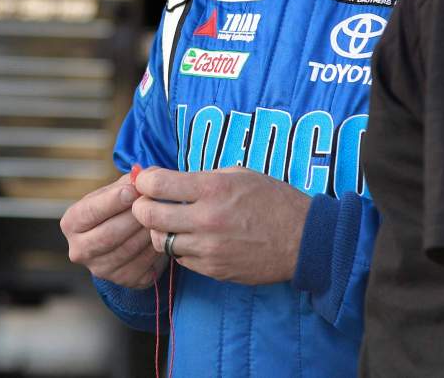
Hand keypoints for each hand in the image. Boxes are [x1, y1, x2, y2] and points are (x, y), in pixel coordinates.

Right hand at [60, 173, 166, 288]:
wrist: (125, 235)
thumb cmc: (119, 206)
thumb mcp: (117, 189)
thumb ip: (128, 182)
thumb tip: (141, 177)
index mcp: (71, 223)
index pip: (89, 212)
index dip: (111, 201)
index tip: (132, 191)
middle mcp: (79, 250)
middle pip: (108, 235)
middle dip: (133, 218)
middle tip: (153, 204)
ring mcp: (100, 269)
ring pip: (127, 251)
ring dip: (147, 232)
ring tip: (161, 216)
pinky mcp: (123, 280)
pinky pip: (142, 265)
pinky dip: (155, 248)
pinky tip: (162, 234)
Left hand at [132, 166, 310, 284]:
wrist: (302, 239)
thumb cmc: (272, 200)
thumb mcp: (239, 174)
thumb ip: (202, 177)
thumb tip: (168, 179)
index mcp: (213, 188)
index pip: (156, 184)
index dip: (144, 180)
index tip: (145, 180)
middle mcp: (206, 219)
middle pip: (148, 215)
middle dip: (141, 207)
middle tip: (146, 202)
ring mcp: (208, 248)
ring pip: (160, 240)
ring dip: (160, 230)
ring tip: (172, 221)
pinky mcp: (213, 269)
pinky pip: (180, 259)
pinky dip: (180, 248)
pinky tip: (192, 238)